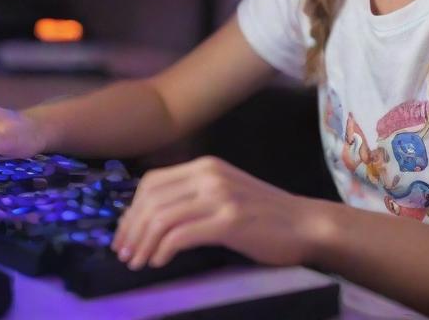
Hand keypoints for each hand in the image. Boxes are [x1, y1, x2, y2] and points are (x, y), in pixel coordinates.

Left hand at [111, 156, 327, 270]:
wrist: (305, 224)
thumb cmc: (265, 216)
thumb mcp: (225, 194)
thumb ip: (195, 196)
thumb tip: (153, 218)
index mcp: (206, 166)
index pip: (152, 182)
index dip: (131, 210)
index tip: (123, 235)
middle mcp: (210, 175)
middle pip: (152, 199)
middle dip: (130, 229)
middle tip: (123, 254)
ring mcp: (220, 196)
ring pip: (162, 217)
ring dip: (142, 243)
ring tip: (137, 262)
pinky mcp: (230, 220)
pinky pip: (181, 234)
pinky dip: (163, 250)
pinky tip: (160, 262)